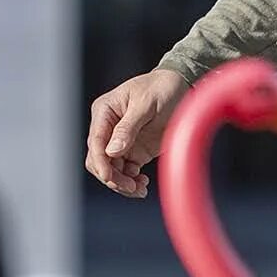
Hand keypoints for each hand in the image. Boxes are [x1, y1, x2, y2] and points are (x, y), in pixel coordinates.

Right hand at [85, 70, 188, 198]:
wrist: (180, 87)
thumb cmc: (161, 88)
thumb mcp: (145, 104)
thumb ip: (128, 127)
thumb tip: (112, 151)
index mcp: (105, 112)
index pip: (96, 141)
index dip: (100, 161)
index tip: (109, 177)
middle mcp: (108, 128)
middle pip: (98, 160)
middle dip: (111, 176)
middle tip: (130, 186)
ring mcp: (120, 142)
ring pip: (110, 170)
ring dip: (121, 183)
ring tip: (139, 189)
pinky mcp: (134, 152)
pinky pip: (125, 173)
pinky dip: (131, 183)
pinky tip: (142, 185)